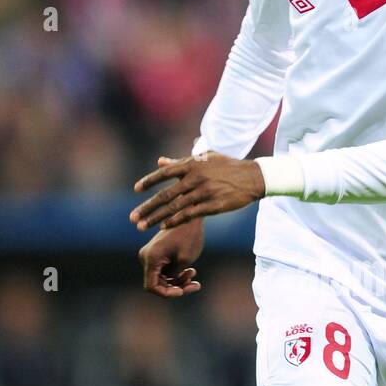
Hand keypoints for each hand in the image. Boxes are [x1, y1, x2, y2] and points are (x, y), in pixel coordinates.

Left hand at [131, 153, 265, 231]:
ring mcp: (204, 192)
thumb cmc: (227, 166)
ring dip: (156, 218)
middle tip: (132, 217)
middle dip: (147, 207)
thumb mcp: (205, 158)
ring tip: (142, 227)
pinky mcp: (213, 206)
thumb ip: (181, 161)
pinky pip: (190, 215)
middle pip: (166, 194)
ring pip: (175, 207)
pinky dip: (175, 221)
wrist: (253, 177)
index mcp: (192, 164)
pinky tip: (164, 227)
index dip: (149, 181)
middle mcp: (196, 178)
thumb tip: (160, 161)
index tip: (136, 190)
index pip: (165, 173)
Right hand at [138, 220, 204, 297]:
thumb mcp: (185, 259)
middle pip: (157, 283)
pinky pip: (164, 270)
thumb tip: (168, 285)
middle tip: (195, 285)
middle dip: (176, 287)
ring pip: (162, 278)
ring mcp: (150, 254)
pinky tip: (191, 272)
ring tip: (194, 276)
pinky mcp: (156, 253)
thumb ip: (175, 276)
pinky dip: (176, 274)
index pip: (152, 286)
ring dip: (178, 281)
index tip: (182, 292)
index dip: (167, 293)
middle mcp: (146, 256)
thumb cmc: (189, 235)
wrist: (189, 213)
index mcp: (150, 258)